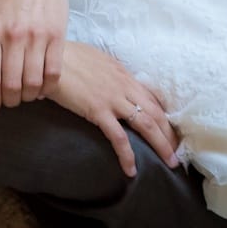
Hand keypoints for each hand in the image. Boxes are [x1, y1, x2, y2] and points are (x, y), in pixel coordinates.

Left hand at [0, 0, 65, 109]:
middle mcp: (13, 36)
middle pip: (11, 85)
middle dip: (9, 101)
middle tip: (7, 102)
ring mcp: (37, 37)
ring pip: (33, 82)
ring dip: (28, 96)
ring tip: (23, 96)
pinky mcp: (57, 37)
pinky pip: (53, 73)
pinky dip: (47, 88)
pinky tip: (40, 88)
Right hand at [49, 41, 180, 176]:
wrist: (48, 57)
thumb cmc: (67, 57)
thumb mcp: (96, 60)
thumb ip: (110, 73)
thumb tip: (115, 81)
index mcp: (124, 74)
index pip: (153, 98)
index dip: (165, 116)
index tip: (171, 131)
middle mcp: (124, 86)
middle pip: (157, 112)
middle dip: (170, 134)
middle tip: (178, 153)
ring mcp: (113, 99)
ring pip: (147, 124)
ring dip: (162, 145)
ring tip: (170, 163)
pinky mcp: (98, 111)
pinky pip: (119, 137)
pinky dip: (127, 155)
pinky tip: (131, 170)